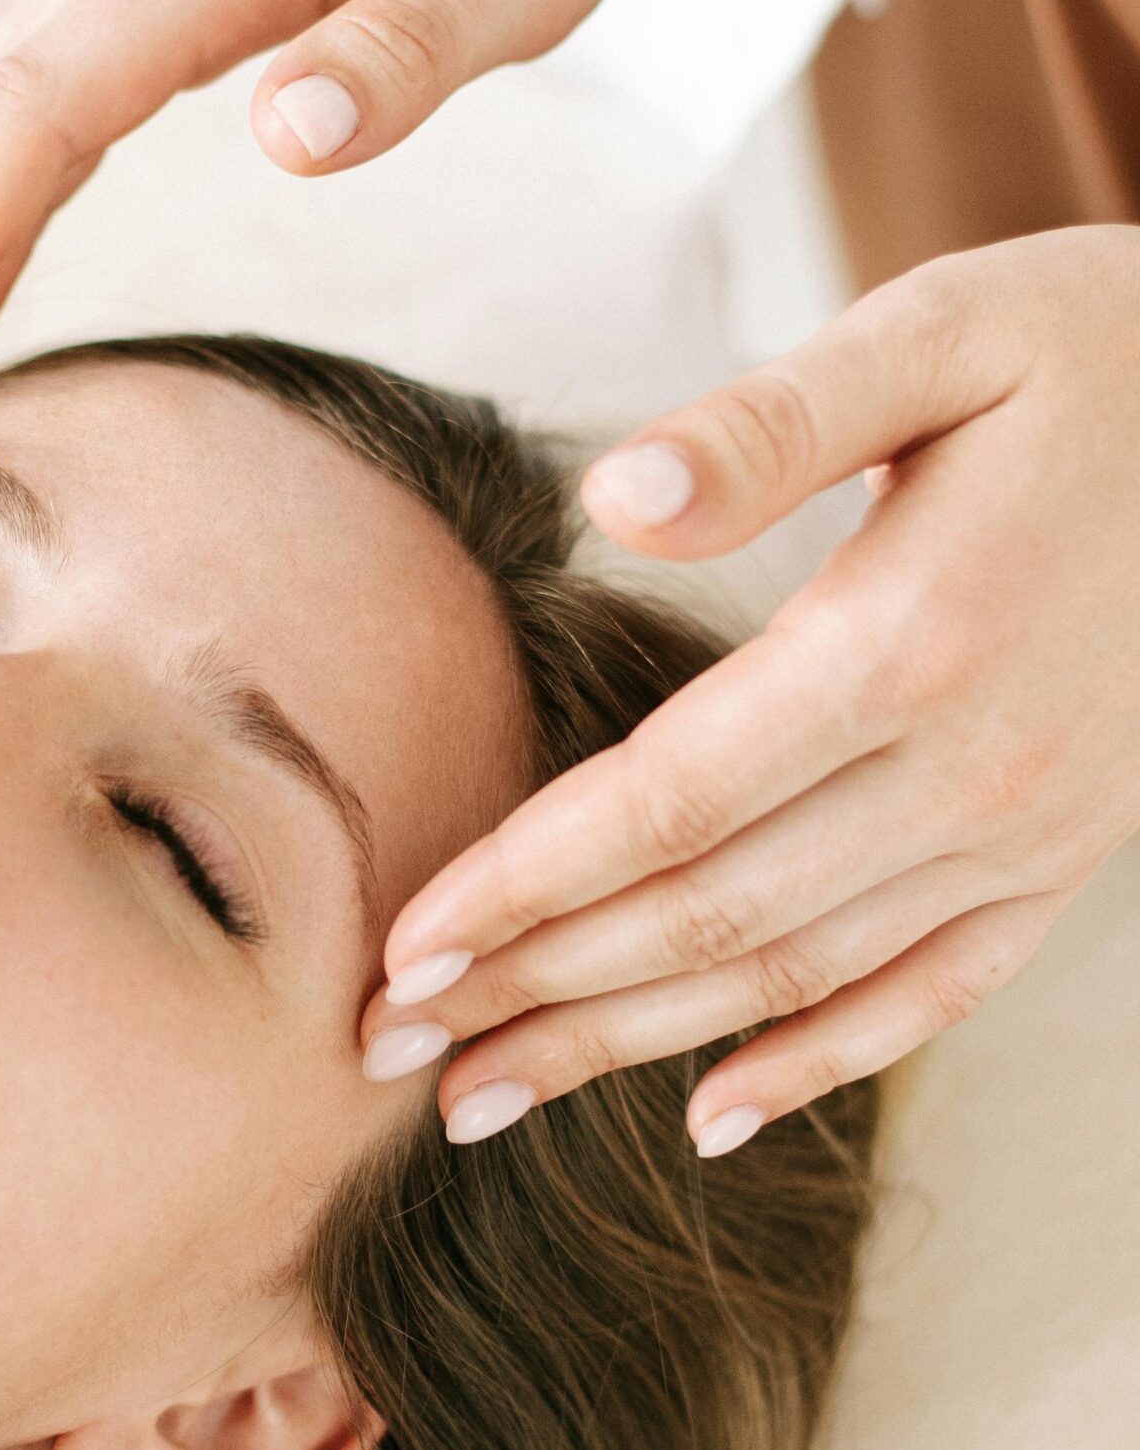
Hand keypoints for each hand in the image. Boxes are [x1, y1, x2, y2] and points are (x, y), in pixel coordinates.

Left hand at [364, 228, 1139, 1149]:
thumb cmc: (1093, 350)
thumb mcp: (939, 332)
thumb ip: (769, 423)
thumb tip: (613, 502)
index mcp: (907, 643)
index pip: (663, 804)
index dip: (521, 885)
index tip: (396, 950)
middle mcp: (969, 772)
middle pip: (704, 917)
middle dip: (530, 990)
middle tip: (381, 1046)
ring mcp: (1029, 835)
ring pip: (791, 977)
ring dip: (625, 1049)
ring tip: (481, 1097)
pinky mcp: (1068, 861)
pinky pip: (931, 998)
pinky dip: (815, 1063)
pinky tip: (707, 1117)